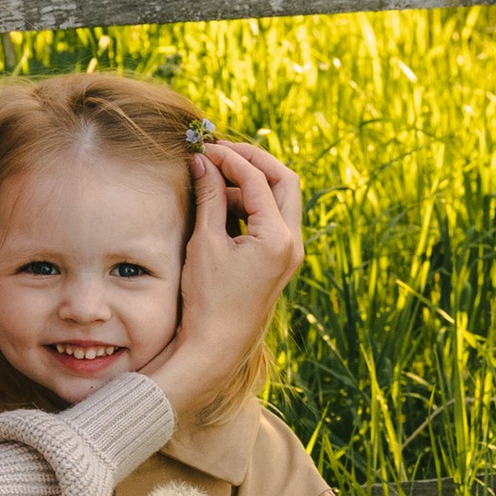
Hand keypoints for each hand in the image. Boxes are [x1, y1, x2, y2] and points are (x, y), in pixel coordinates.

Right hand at [144, 138, 302, 422]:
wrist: (216, 346)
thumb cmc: (207, 299)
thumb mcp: (205, 242)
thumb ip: (210, 196)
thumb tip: (203, 161)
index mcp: (277, 238)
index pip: (258, 180)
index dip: (230, 159)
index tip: (205, 149)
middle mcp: (292, 243)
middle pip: (284, 181)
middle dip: (254, 161)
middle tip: (222, 152)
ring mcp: (290, 253)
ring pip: (281, 199)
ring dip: (251, 183)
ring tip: (215, 179)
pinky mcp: (280, 260)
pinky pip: (273, 219)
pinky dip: (252, 205)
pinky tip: (223, 203)